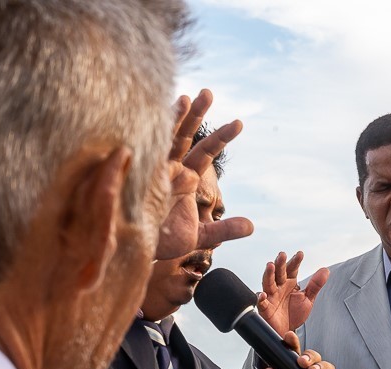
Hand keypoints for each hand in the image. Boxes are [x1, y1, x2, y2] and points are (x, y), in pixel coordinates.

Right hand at [155, 89, 253, 260]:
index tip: (239, 122)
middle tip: (208, 93)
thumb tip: (251, 226)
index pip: (205, 152)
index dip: (221, 137)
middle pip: (184, 136)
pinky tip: (154, 114)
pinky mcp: (139, 177)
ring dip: (174, 118)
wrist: (141, 252)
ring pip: (165, 138)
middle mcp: (170, 169)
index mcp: (186, 178)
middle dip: (196, 115)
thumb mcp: (200, 235)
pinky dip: (151, 136)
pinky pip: (146, 153)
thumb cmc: (167, 241)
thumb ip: (224, 229)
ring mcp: (153, 170)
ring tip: (186, 97)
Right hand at [256, 251, 329, 335]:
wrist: (288, 330)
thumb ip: (315, 285)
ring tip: (270, 265)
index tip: (300, 254)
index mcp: (289, 283)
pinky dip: (261, 298)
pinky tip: (262, 294)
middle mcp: (279, 287)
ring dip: (268, 274)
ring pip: (268, 283)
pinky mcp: (265, 308)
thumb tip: (325, 270)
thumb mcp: (308, 299)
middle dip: (280, 263)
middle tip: (282, 255)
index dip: (295, 262)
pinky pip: (262, 302)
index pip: (292, 269)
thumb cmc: (295, 314)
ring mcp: (271, 296)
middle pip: (278, 273)